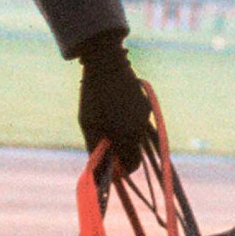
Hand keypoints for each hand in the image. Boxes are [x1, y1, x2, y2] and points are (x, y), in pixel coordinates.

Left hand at [76, 29, 151, 175]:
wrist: (107, 64)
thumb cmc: (93, 96)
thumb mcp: (88, 125)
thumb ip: (95, 149)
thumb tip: (99, 172)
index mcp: (128, 136)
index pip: (132, 166)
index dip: (121, 171)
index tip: (108, 166)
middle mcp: (141, 129)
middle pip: (136, 155)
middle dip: (122, 157)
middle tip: (105, 148)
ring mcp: (146, 116)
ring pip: (136, 139)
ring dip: (124, 140)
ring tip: (107, 124)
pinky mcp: (146, 106)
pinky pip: (138, 124)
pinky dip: (128, 125)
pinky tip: (114, 110)